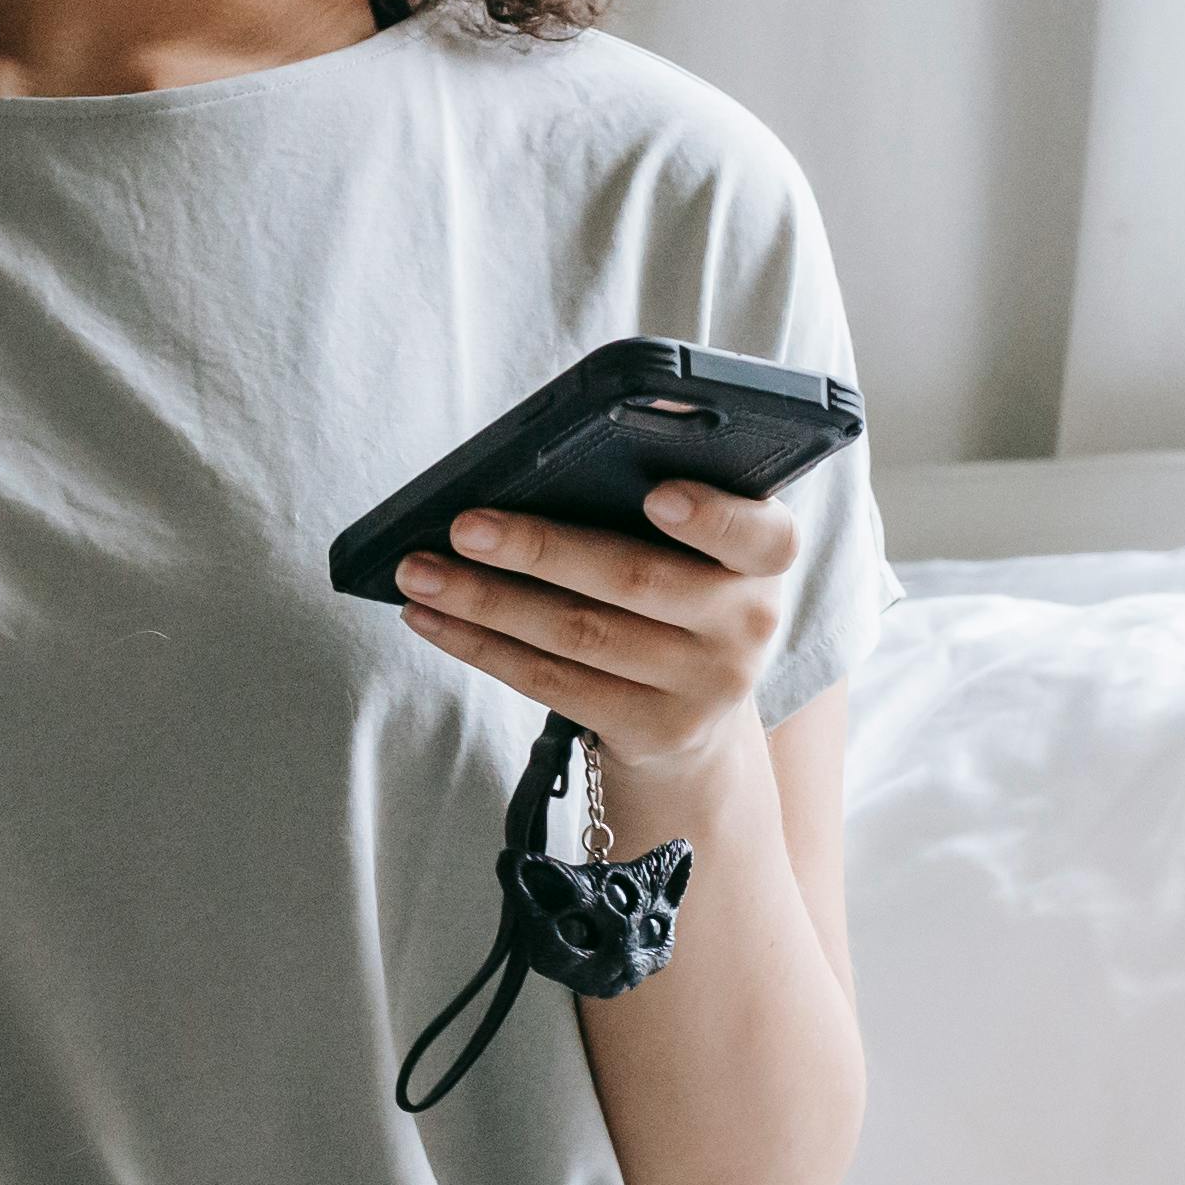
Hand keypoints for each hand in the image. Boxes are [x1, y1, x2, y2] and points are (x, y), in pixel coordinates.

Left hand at [389, 480, 798, 793]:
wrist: (696, 713)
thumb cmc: (675, 589)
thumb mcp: (695, 545)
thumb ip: (655, 497)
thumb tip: (559, 455)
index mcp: (765, 558)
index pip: (760, 534)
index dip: (712, 515)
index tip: (657, 495)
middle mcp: (748, 625)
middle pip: (635, 580)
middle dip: (539, 549)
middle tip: (465, 525)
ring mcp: (702, 687)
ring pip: (578, 634)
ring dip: (486, 600)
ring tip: (419, 571)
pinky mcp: (652, 730)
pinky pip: (551, 682)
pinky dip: (482, 646)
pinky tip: (432, 619)